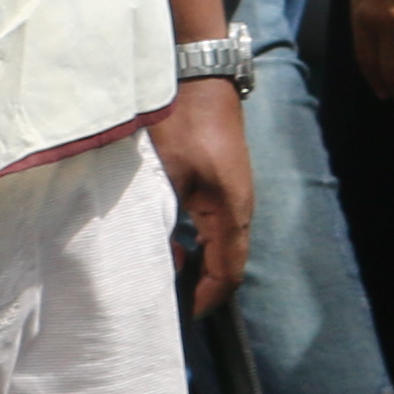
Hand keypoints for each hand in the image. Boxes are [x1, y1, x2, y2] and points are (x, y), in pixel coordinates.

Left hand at [149, 80, 251, 310]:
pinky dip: (193, 242)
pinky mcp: (221, 181)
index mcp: (231, 210)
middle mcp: (238, 206)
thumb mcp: (163, 177)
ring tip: (161, 271)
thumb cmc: (180, 125)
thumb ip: (158, 223)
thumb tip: (155, 260)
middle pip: (226, 261)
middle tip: (164, 300)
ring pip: (219, 243)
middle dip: (199, 285)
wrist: (196, 76)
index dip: (205, 299)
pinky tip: (166, 239)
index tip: (181, 318)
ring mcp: (232, 193)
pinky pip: (213, 225)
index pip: (227, 271)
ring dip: (194, 262)